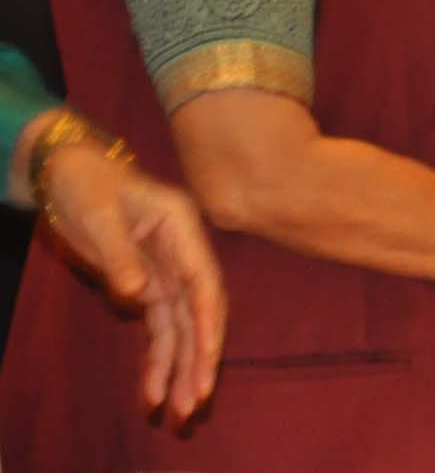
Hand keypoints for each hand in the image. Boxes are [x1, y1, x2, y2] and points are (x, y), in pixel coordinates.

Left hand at [37, 134, 225, 422]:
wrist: (71, 175)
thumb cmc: (88, 185)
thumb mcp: (99, 216)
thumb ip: (119, 255)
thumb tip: (139, 295)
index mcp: (180, 228)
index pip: (203, 281)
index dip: (208, 323)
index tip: (208, 360)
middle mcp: (182, 252)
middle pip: (198, 312)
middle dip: (200, 358)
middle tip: (196, 402)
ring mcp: (167, 270)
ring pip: (181, 327)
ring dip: (181, 368)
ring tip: (180, 413)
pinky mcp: (148, 285)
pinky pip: (158, 329)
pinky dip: (157, 360)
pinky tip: (153, 392)